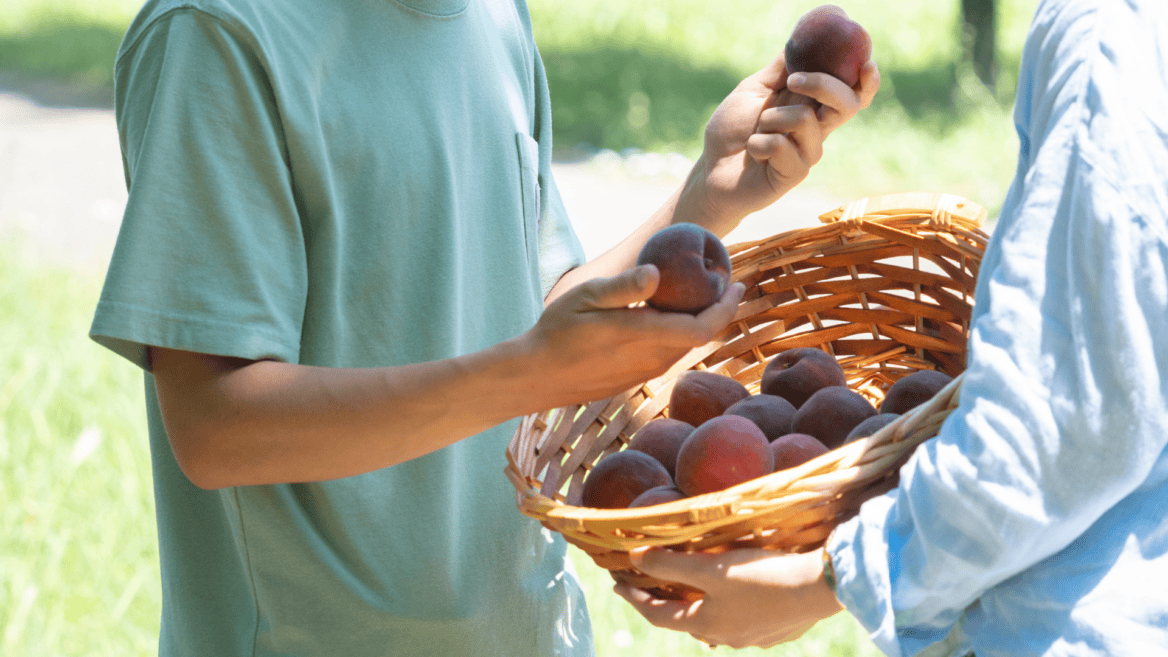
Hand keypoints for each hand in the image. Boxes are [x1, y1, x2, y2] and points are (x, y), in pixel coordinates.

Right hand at [522, 265, 744, 409]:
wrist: (537, 376)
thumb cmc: (557, 330)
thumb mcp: (584, 297)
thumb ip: (623, 287)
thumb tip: (656, 272)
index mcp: (643, 336)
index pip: (703, 327)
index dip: (726, 307)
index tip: (736, 284)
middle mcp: (650, 359)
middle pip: (699, 336)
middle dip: (716, 310)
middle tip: (721, 282)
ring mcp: (643, 372)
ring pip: (684, 347)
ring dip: (697, 322)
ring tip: (697, 296)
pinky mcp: (634, 379)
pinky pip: (667, 355)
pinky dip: (677, 334)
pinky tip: (665, 318)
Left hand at [613, 546, 843, 649]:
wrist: (820, 588)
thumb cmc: (762, 576)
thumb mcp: (711, 567)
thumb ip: (670, 563)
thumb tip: (634, 557)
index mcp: (705, 624)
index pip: (657, 614)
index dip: (635, 599)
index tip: (617, 584)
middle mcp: (727, 637)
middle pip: (686, 621)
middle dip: (666, 603)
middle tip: (651, 584)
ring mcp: (754, 637)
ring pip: (716, 624)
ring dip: (699, 608)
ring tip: (692, 592)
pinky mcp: (778, 629)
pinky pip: (743, 621)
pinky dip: (729, 608)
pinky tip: (736, 599)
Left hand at [679, 54, 879, 233]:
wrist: (711, 169)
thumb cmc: (732, 131)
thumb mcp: (753, 90)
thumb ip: (779, 70)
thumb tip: (800, 41)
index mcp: (811, 107)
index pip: (851, 94)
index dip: (866, 82)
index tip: (867, 64)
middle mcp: (816, 130)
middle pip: (846, 103)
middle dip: (823, 84)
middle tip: (792, 81)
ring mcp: (807, 153)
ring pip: (806, 120)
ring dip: (772, 118)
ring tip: (756, 130)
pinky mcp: (794, 173)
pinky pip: (781, 146)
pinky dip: (758, 143)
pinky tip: (752, 152)